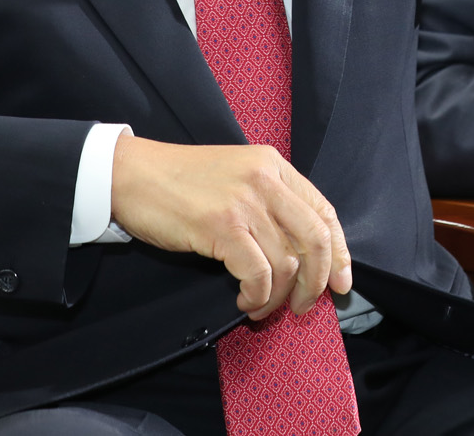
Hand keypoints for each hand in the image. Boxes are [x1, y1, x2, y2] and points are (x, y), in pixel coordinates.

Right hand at [109, 135, 351, 319]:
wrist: (132, 174)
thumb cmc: (180, 182)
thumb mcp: (236, 176)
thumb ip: (269, 201)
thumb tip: (298, 252)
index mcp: (274, 165)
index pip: (324, 211)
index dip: (340, 252)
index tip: (341, 282)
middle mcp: (266, 180)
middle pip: (316, 239)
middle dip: (317, 281)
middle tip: (304, 305)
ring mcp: (245, 202)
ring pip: (287, 262)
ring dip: (279, 296)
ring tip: (261, 306)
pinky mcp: (221, 226)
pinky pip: (258, 273)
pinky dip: (257, 296)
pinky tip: (244, 301)